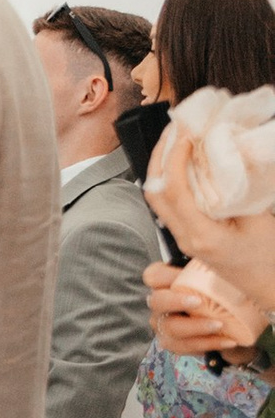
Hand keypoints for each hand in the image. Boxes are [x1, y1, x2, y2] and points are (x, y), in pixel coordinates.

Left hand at [144, 125, 274, 309]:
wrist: (269, 288)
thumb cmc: (268, 257)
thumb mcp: (258, 220)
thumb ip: (238, 189)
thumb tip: (225, 156)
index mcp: (200, 235)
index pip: (173, 190)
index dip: (174, 157)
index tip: (186, 134)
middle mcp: (184, 238)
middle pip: (154, 193)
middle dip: (158, 157)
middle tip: (173, 129)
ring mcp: (184, 239)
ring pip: (158, 199)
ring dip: (162, 167)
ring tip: (176, 139)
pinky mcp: (189, 236)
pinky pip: (171, 204)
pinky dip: (172, 179)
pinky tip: (186, 163)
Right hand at [146, 258, 267, 358]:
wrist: (228, 326)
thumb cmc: (217, 296)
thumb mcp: (214, 279)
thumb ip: (208, 270)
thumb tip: (219, 258)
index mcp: (165, 284)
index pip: (152, 276)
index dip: (163, 276)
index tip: (181, 276)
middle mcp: (159, 305)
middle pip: (156, 301)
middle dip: (176, 301)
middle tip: (199, 302)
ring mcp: (163, 326)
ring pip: (170, 328)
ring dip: (196, 327)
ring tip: (220, 325)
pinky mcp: (172, 344)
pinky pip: (185, 346)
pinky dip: (207, 344)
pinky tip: (227, 340)